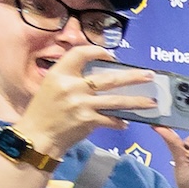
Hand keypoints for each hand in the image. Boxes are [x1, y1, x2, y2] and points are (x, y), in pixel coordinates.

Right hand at [15, 45, 150, 157]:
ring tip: (151, 101)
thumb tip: (96, 74)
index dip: (98, 51)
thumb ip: (70, 77)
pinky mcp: (87, 121)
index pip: (81, 53)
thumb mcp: (50, 85)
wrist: (37, 136)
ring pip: (116, 100)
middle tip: (149, 75)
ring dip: (136, 101)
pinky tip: (126, 121)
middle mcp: (72, 86)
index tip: (112, 56)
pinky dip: (120, 121)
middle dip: (132, 76)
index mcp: (60, 73)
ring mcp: (81, 104)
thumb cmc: (44, 111)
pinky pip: (110, 119)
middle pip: (108, 78)